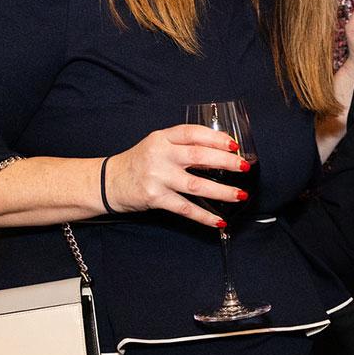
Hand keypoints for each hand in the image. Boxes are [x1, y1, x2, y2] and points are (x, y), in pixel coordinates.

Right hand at [103, 123, 249, 226]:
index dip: (216, 138)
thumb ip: (182, 145)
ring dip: (222, 191)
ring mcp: (157, 177)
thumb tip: (221, 151)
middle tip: (245, 167)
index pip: (193, 133)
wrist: (108, 182)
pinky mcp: (155, 197)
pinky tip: (219, 221)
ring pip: (197, 184)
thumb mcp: (158, 145)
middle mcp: (160, 155)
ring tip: (240, 194)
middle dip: (226, 161)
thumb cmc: (140, 162)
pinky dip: (204, 216)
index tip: (235, 145)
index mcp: (162, 138)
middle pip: (199, 156)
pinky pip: (185, 208)